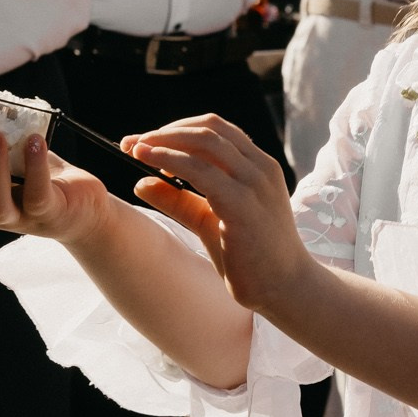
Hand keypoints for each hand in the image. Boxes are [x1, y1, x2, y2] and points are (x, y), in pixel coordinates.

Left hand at [125, 114, 315, 318]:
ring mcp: (254, 184)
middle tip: (132, 143)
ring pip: (204, 141)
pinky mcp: (242, 205)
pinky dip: (170, 159)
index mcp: (258, 167)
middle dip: (165, 132)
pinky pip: (201, 171)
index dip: (176, 130)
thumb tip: (141, 182)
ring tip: (135, 149)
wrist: (285, 288)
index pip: (216, 130)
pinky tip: (148, 164)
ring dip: (163, 141)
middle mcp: (259, 168)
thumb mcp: (209, 221)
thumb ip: (179, 201)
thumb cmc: (251, 258)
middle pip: (208, 128)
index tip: (144, 142)